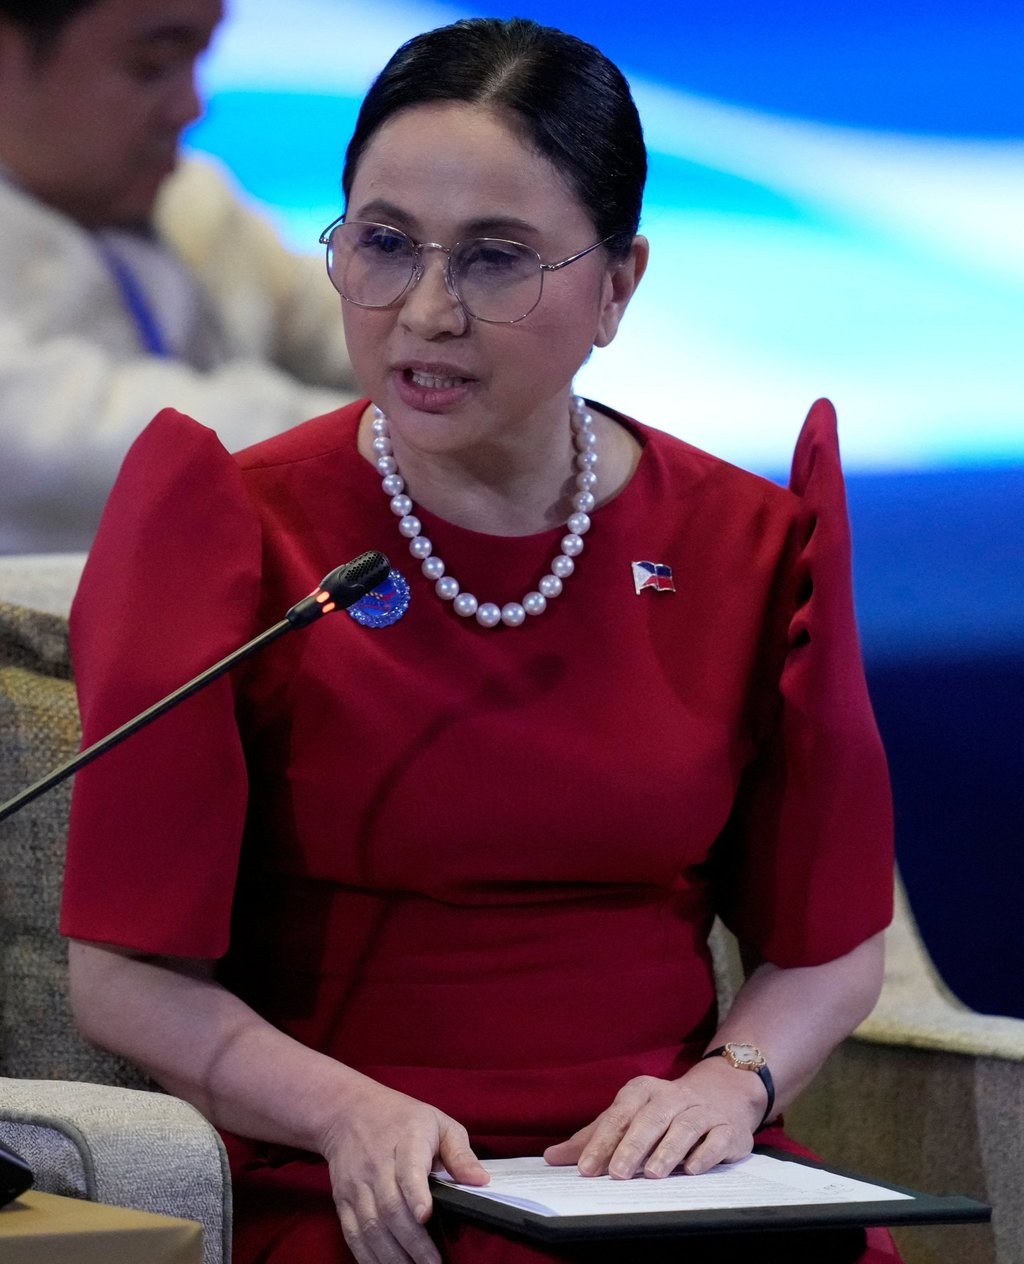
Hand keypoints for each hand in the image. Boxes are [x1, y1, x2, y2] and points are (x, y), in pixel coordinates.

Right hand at [319, 1077, 487, 1263]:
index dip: (416, 1193)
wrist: (349, 1112)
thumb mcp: (438, 1122)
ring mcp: (357, 1184)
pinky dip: (368, 1257)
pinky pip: (353, 1234)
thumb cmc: (402, 1119)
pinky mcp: (343, 1200)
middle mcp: (377, 1163)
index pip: (408, 1168)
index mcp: (407, 1140)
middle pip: (390, 1206)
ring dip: (392, 1255)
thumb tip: (482, 1181)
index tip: (426, 1215)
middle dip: (412, 1241)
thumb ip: (460, 1153)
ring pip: (370, 1225)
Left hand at [542, 1060, 766, 1179]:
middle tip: (616, 1173)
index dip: (602, 1142)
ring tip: (652, 1174)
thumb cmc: (663, 1112)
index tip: (586, 1168)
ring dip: (668, 1150)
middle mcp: (672, 1097)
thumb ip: (593, 1138)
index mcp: (642, 1091)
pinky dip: (705, 1153)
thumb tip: (553, 1158)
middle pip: (650, 1118)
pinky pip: (716, 1138)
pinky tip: (692, 1169)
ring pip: (684, 1127)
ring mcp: (702, 1112)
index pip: (619, 1115)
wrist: (722, 1095)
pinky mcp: (727, 1129)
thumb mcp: (627, 1117)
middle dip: (632, 1145)